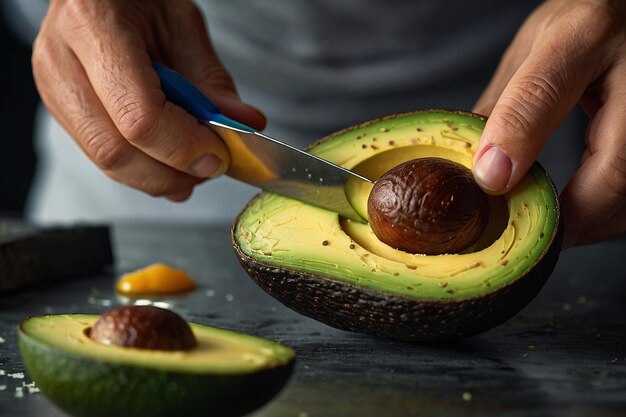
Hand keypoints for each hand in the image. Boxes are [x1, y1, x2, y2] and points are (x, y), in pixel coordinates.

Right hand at [33, 0, 264, 200]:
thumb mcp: (183, 24)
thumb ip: (211, 81)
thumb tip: (244, 126)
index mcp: (94, 24)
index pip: (139, 115)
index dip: (183, 147)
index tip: (218, 156)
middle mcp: (61, 60)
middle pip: (115, 149)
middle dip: (170, 172)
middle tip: (210, 168)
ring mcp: (53, 87)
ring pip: (105, 160)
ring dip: (158, 177)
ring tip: (193, 167)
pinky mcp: (59, 108)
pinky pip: (101, 155)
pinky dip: (141, 167)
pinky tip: (168, 161)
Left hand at [472, 0, 625, 248]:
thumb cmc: (587, 19)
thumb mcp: (537, 46)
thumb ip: (510, 103)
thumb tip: (479, 163)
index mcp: (584, 34)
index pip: (542, 93)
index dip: (515, 141)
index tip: (491, 183)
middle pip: (615, 168)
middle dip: (576, 216)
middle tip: (538, 235)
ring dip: (601, 221)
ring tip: (563, 228)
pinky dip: (618, 207)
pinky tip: (593, 211)